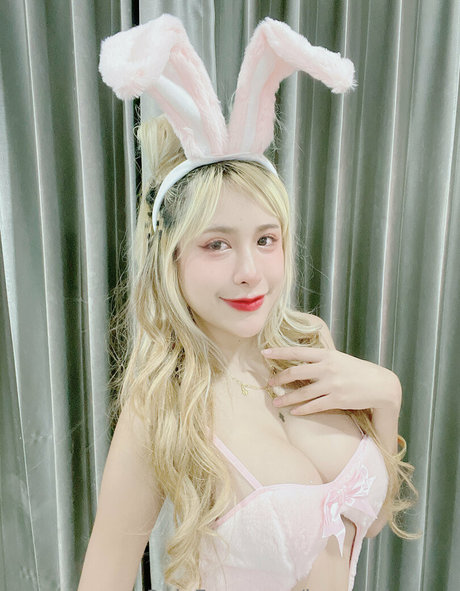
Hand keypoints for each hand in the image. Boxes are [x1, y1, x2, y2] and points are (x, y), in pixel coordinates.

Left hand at [261, 346, 401, 415]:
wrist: (380, 385)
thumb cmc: (357, 371)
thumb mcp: (339, 359)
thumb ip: (321, 359)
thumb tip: (301, 360)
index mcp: (327, 355)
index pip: (297, 352)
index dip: (279, 352)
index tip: (264, 352)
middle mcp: (327, 368)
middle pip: (295, 372)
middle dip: (279, 379)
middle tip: (269, 383)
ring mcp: (332, 385)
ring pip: (302, 393)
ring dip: (286, 398)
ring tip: (276, 402)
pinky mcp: (337, 400)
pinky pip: (314, 406)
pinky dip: (302, 409)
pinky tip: (294, 411)